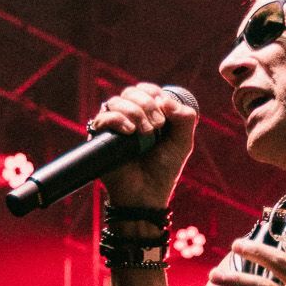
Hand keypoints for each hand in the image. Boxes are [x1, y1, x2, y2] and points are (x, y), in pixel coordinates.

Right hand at [87, 82, 197, 209]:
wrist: (146, 195)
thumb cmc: (163, 170)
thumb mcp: (182, 143)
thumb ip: (184, 118)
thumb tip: (165, 99)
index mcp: (146, 115)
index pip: (145, 90)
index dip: (154, 93)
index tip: (164, 109)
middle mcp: (127, 117)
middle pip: (131, 92)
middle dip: (147, 104)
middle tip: (158, 125)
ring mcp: (113, 127)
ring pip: (116, 101)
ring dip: (135, 112)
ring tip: (146, 133)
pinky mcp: (100, 138)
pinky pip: (104, 117)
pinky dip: (119, 120)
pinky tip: (130, 132)